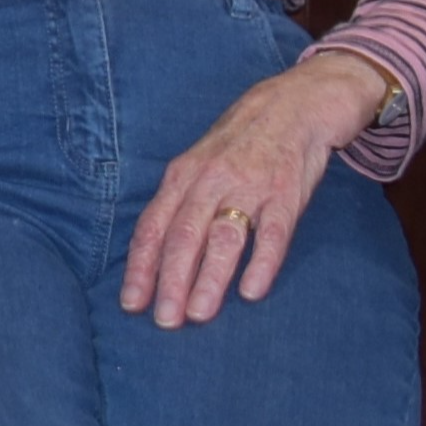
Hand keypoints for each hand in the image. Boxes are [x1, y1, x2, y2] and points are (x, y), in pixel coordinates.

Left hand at [121, 51, 385, 326]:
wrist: (295, 104)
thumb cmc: (241, 141)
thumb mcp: (201, 163)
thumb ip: (182, 202)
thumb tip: (156, 253)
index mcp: (184, 175)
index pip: (154, 225)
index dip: (141, 266)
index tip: (130, 303)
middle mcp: (211, 180)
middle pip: (184, 234)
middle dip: (170, 280)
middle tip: (164, 321)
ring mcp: (250, 186)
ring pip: (224, 237)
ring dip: (209, 278)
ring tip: (198, 314)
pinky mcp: (287, 193)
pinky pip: (273, 232)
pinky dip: (261, 263)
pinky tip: (251, 292)